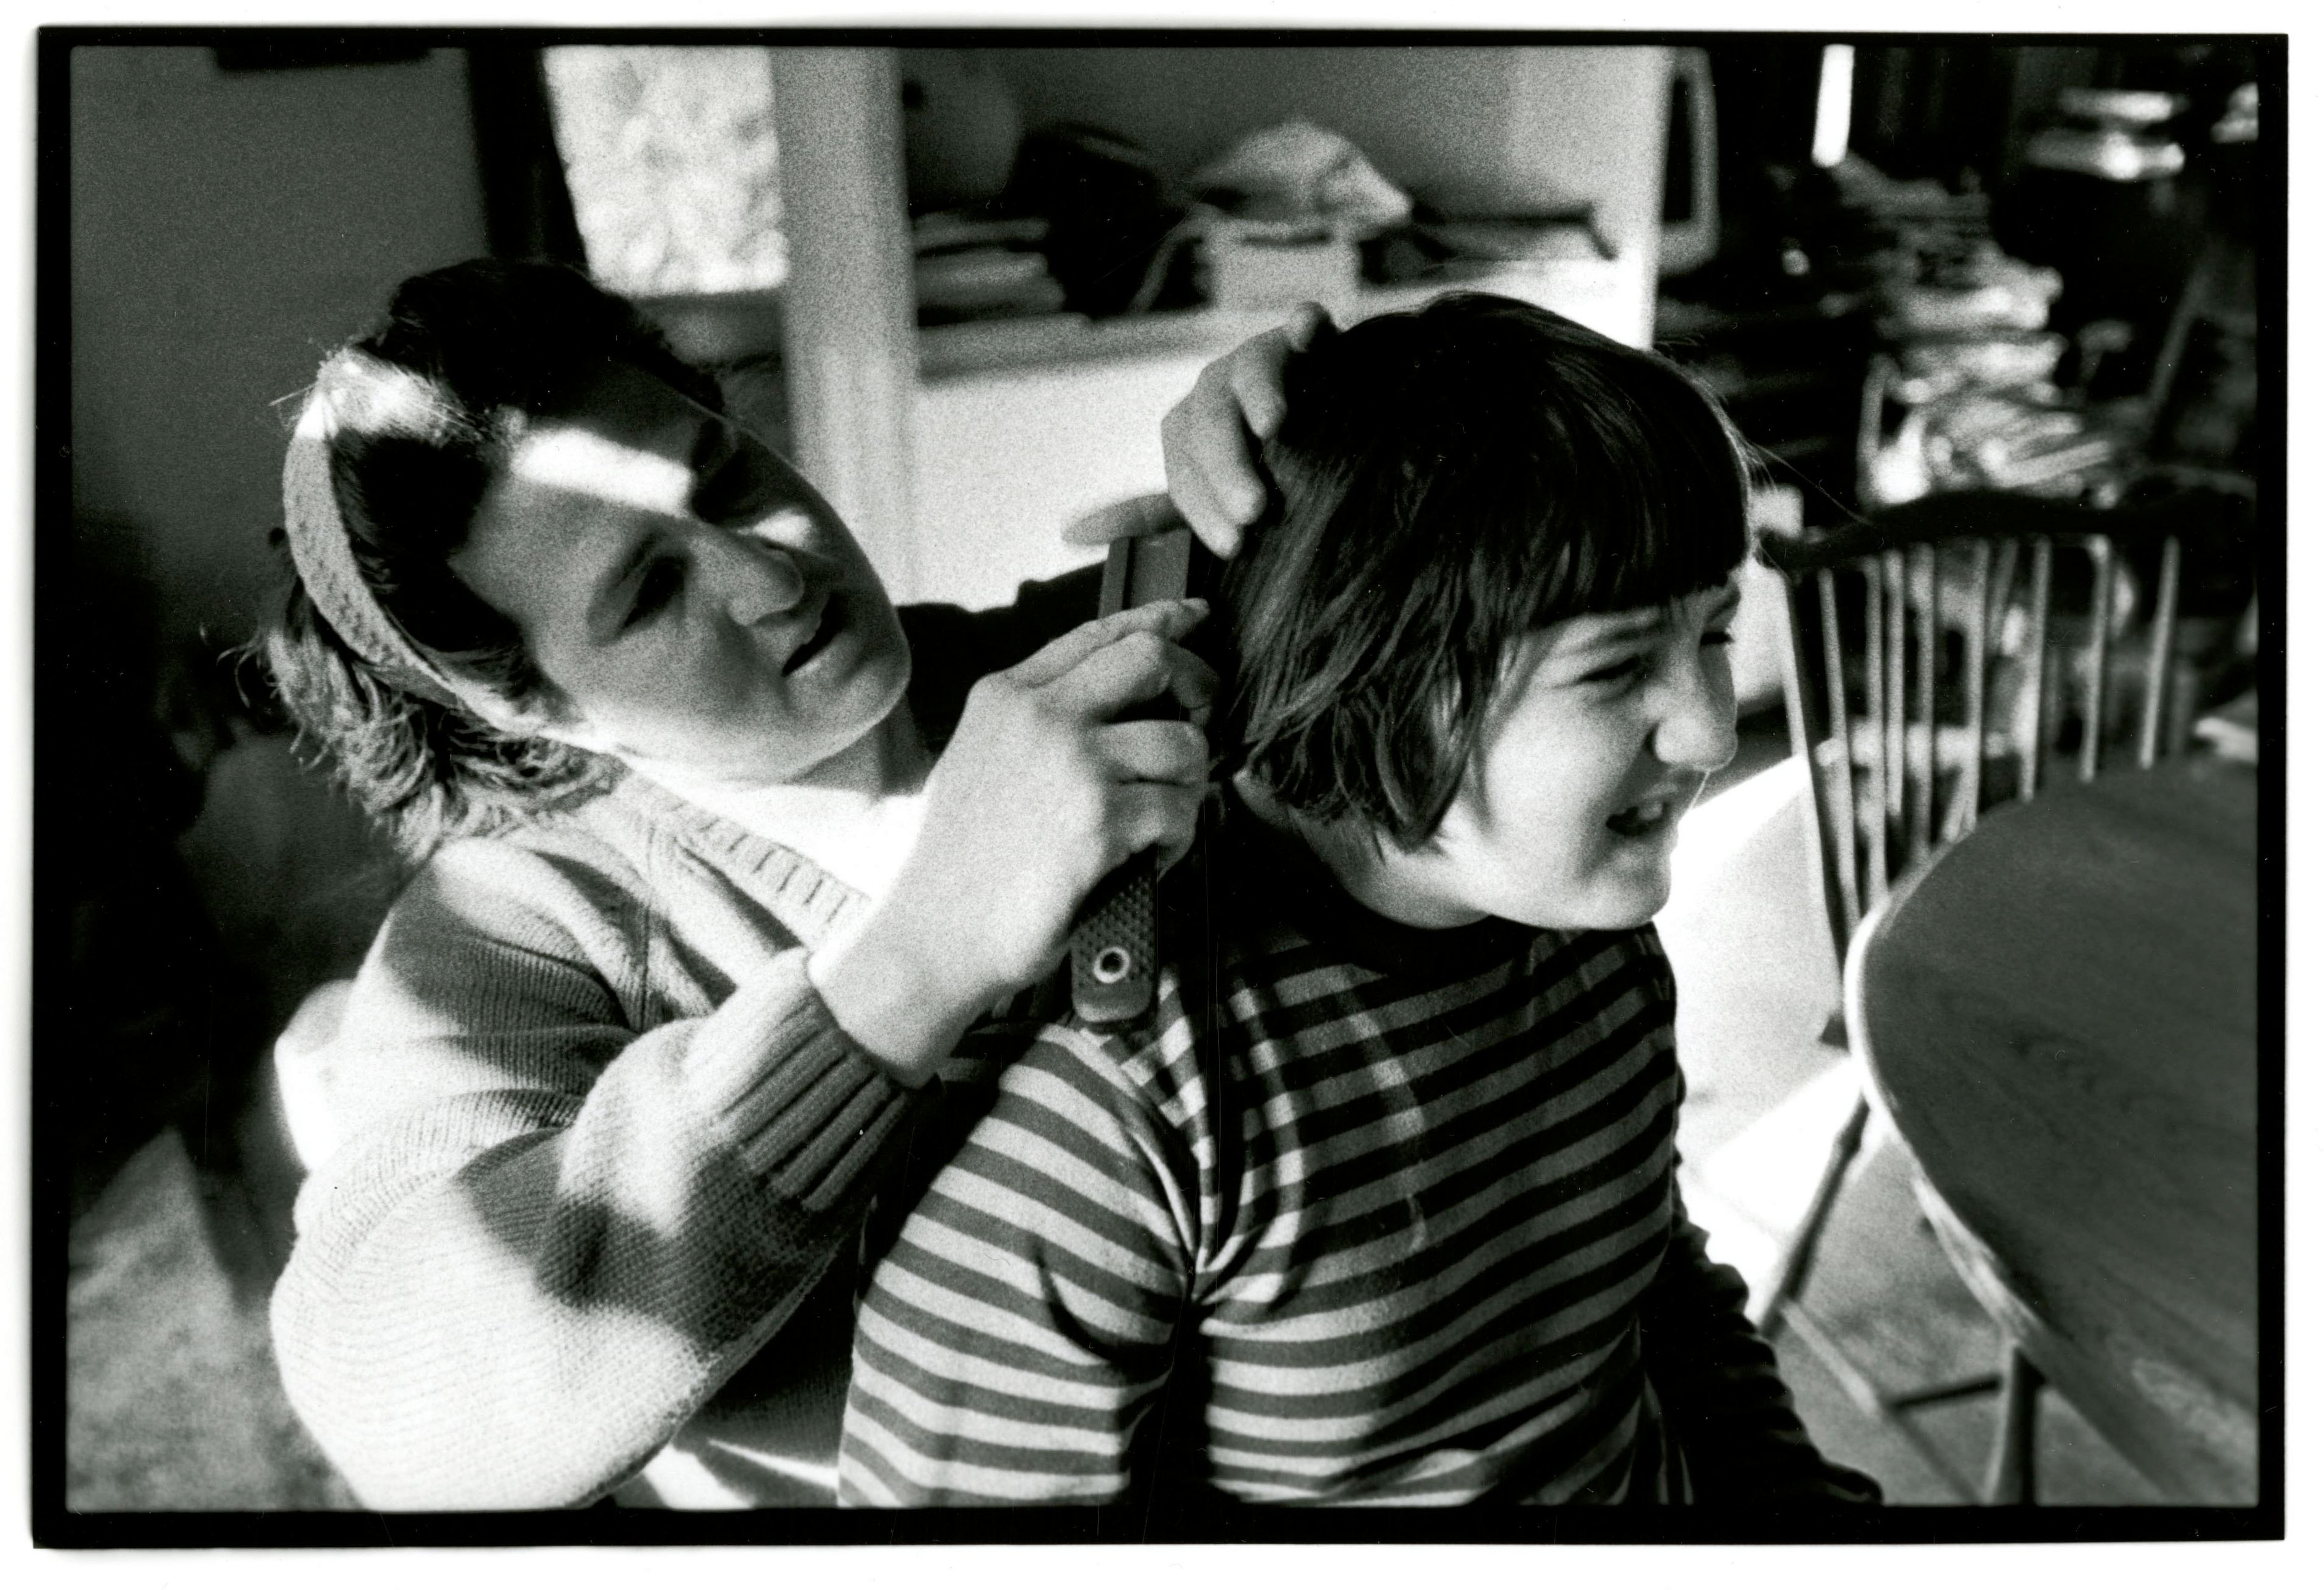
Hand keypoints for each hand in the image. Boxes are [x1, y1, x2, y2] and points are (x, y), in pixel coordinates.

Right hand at [810, 598, 1215, 1083]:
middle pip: (1155, 661)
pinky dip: (1179, 839)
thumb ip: (1037, 719)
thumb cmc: (963, 862)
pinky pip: (1182, 809)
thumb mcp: (980, 759)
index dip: (1161, 620)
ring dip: (1188, 786)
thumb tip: (1121, 698)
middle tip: (1203, 724)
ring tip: (1158, 821)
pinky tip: (1149, 858)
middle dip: (1198, 687)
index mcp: (1007, 696)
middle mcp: (1041, 716)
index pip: (1101, 633)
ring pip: (1184, 743)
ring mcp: (1074, 764)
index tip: (1195, 618)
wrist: (936, 935)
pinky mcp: (1101, 819)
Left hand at [1160, 302, 1332, 556]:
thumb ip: (1150, 515)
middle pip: (1210, 420)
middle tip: (1254, 509)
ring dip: (1256, 395)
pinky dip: (1304, 323)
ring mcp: (1261, 360)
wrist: (1328, 424)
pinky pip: (1305, 324)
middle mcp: (1219, 390)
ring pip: (1248, 369)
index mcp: (1191, 429)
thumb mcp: (1203, 495)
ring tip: (1274, 426)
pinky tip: (1305, 330)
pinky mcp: (1307, 339)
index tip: (1232, 546)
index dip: (1203, 507)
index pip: (1185, 468)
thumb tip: (1073, 533)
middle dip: (1227, 464)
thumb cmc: (1259, 470)